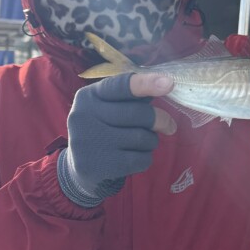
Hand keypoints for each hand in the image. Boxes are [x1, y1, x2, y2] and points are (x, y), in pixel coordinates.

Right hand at [59, 72, 175, 205]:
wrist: (79, 166)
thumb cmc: (102, 129)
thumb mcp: (107, 108)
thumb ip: (130, 98)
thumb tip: (163, 87)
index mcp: (89, 96)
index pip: (120, 86)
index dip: (146, 84)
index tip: (169, 84)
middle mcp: (85, 116)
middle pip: (137, 113)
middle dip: (160, 120)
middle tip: (170, 127)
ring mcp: (90, 142)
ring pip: (141, 138)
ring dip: (152, 140)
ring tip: (145, 142)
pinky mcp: (100, 166)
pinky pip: (140, 159)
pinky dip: (146, 158)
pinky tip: (137, 156)